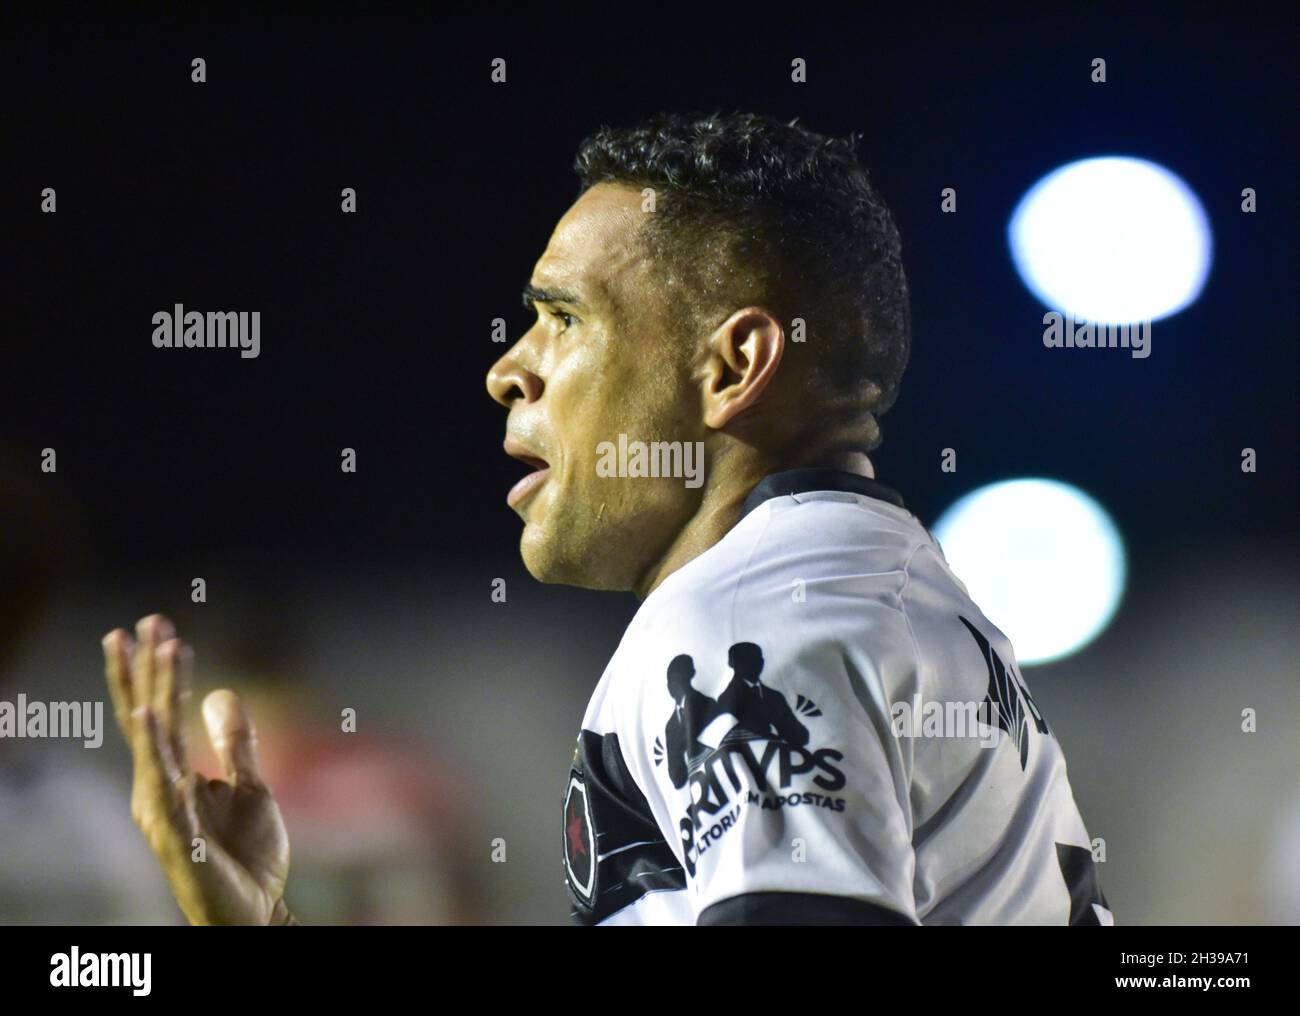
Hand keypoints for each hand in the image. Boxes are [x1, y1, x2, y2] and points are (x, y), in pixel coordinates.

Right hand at [103, 614, 290, 924]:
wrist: (256, 910)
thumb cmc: (245, 854)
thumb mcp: (250, 785)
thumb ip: (235, 742)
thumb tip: (220, 692)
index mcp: (173, 775)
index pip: (161, 712)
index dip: (158, 670)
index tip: (157, 624)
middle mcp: (158, 789)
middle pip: (150, 718)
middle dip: (149, 668)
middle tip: (148, 619)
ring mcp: (164, 812)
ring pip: (154, 744)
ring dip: (153, 694)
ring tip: (151, 651)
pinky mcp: (178, 835)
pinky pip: (164, 785)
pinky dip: (156, 749)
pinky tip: (150, 716)